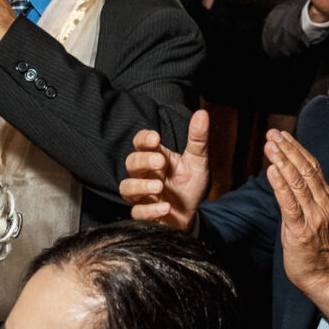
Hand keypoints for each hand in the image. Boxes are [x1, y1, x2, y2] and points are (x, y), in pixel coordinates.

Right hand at [119, 109, 209, 229]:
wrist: (191, 215)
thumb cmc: (189, 186)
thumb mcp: (198, 161)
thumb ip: (198, 139)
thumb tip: (202, 113)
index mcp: (156, 157)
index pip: (141, 143)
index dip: (143, 139)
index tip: (155, 138)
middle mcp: (145, 175)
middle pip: (131, 163)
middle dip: (143, 161)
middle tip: (160, 162)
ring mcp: (143, 195)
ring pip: (126, 188)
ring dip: (141, 186)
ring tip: (160, 187)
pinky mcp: (145, 215)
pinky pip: (137, 213)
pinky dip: (150, 210)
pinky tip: (166, 208)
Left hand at [263, 130, 328, 322]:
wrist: (324, 277)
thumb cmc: (315, 248)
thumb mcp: (312, 217)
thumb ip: (304, 198)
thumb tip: (288, 178)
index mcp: (326, 199)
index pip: (312, 167)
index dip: (297, 149)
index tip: (282, 134)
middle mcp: (323, 204)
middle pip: (305, 170)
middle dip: (288, 149)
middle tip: (272, 134)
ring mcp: (313, 217)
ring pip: (298, 183)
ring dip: (283, 161)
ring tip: (270, 145)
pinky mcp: (301, 231)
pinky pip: (290, 204)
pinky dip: (280, 185)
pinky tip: (272, 171)